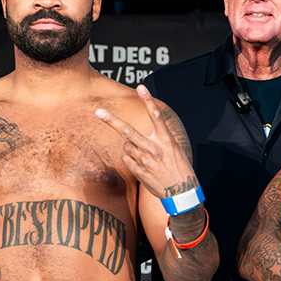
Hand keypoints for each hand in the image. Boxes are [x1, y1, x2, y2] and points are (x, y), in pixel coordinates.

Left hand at [97, 85, 196, 199]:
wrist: (182, 193)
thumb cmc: (179, 169)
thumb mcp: (174, 150)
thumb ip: (158, 140)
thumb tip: (135, 138)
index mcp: (166, 140)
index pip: (156, 115)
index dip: (148, 100)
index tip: (141, 87)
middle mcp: (154, 148)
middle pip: (128, 131)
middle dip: (112, 121)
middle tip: (98, 112)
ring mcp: (145, 161)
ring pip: (127, 146)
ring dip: (131, 147)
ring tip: (145, 157)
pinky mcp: (138, 171)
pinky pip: (127, 159)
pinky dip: (131, 160)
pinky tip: (143, 166)